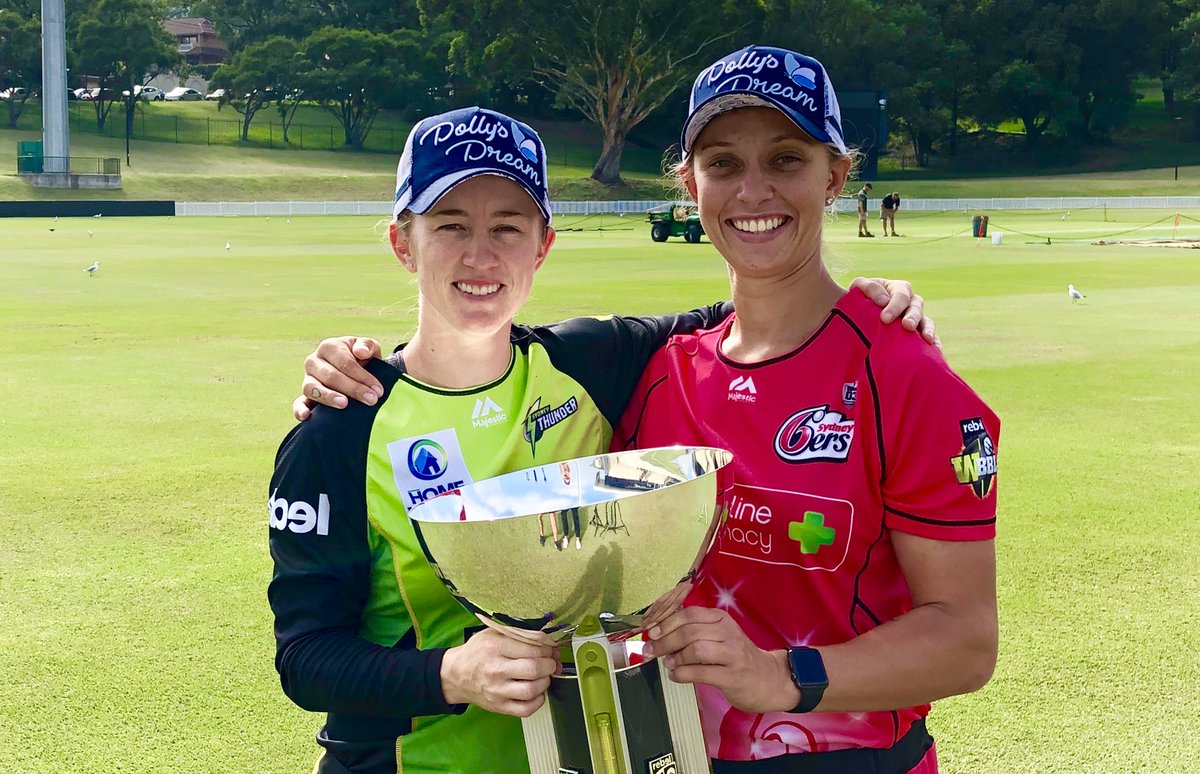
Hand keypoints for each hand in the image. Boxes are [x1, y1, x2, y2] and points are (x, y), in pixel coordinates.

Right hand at [292, 336, 384, 420]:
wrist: (356, 371)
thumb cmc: (363, 359)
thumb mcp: (369, 348)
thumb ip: (367, 346)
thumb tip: (361, 352)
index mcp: (329, 347)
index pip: (345, 363)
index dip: (362, 377)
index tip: (378, 390)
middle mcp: (314, 361)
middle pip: (331, 376)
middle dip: (353, 389)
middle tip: (371, 400)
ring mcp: (307, 379)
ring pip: (312, 388)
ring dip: (328, 397)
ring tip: (344, 404)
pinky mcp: (304, 396)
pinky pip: (298, 403)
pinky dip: (300, 409)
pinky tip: (306, 416)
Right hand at [440, 628, 560, 716]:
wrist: (456, 675)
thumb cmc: (478, 651)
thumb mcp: (493, 634)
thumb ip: (518, 634)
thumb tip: (548, 641)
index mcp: (495, 647)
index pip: (532, 648)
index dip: (548, 648)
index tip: (550, 648)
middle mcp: (496, 670)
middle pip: (534, 669)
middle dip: (550, 664)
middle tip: (551, 662)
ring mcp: (497, 691)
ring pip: (532, 690)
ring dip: (545, 681)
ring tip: (543, 676)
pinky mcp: (499, 707)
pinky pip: (526, 709)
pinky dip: (538, 701)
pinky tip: (536, 692)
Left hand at [644, 607, 796, 713]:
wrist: (770, 679)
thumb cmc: (738, 657)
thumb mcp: (720, 636)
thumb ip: (695, 632)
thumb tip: (660, 634)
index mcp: (721, 619)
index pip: (689, 614)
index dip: (666, 623)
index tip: (651, 632)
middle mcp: (728, 632)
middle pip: (689, 631)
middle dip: (664, 641)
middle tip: (651, 651)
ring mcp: (732, 654)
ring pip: (695, 649)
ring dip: (675, 657)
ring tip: (669, 663)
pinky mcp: (733, 676)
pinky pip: (701, 672)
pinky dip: (682, 674)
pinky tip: (676, 676)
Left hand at [849, 277, 939, 348]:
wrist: (860, 313)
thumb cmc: (861, 297)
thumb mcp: (860, 286)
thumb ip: (869, 287)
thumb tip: (883, 300)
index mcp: (898, 289)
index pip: (900, 295)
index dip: (894, 306)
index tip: (884, 319)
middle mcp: (911, 302)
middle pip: (916, 307)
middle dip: (912, 317)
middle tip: (907, 326)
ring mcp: (916, 318)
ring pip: (926, 321)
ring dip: (928, 329)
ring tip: (927, 339)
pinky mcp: (918, 333)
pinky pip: (930, 337)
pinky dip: (934, 342)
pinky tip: (935, 350)